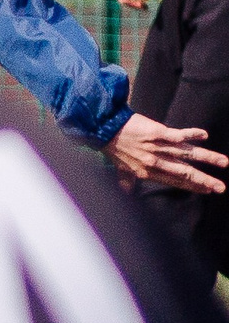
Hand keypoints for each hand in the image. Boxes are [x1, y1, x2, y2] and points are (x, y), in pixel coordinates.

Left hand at [105, 114, 228, 194]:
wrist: (105, 129)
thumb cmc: (114, 149)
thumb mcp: (120, 169)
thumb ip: (126, 181)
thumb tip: (126, 192)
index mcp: (149, 172)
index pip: (175, 181)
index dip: (192, 186)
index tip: (207, 190)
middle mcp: (156, 162)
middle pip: (185, 172)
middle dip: (204, 180)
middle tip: (220, 187)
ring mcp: (158, 147)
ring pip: (187, 154)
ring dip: (208, 158)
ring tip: (224, 162)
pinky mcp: (158, 133)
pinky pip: (178, 135)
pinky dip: (192, 134)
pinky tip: (204, 135)